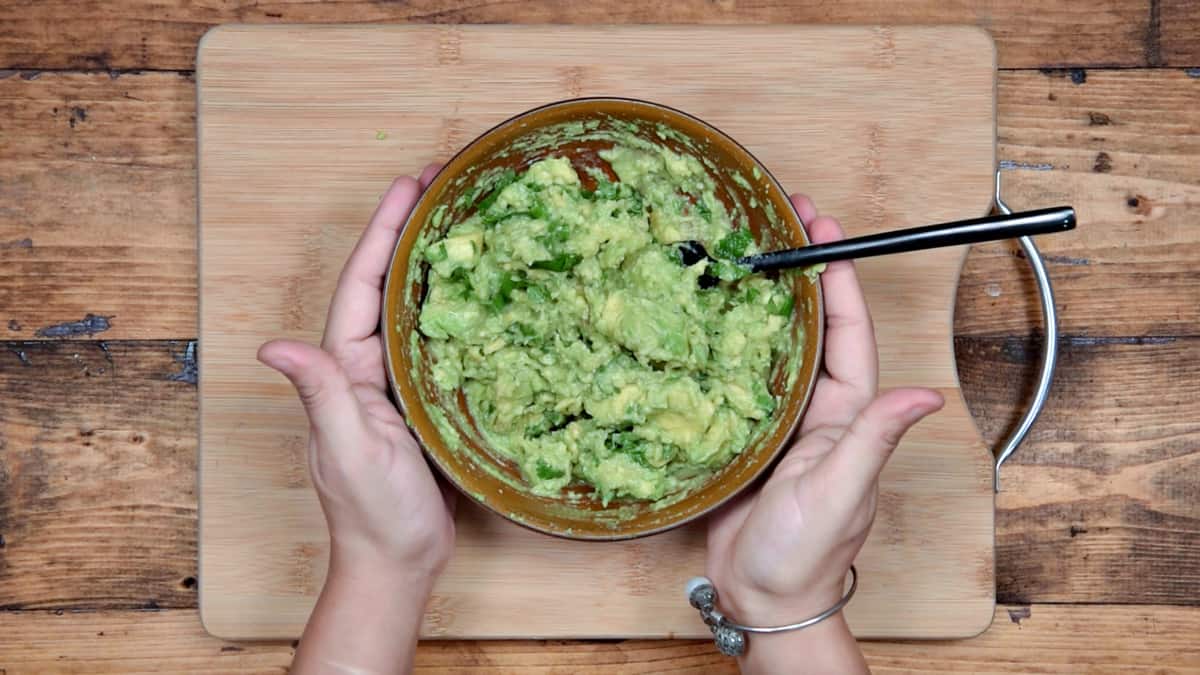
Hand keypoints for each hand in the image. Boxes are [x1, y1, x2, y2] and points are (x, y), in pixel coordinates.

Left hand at [258, 165, 454, 582]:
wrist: (398, 562)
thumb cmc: (374, 512)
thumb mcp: (350, 449)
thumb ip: (319, 394)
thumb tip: (273, 346)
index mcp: (342, 368)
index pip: (364, 285)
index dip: (384, 232)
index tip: (410, 186)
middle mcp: (363, 366)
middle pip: (386, 283)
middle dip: (409, 230)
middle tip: (443, 182)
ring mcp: (393, 382)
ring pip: (412, 305)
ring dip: (433, 260)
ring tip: (462, 217)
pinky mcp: (423, 401)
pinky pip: (437, 339)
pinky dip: (455, 306)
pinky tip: (480, 290)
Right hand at [705, 194, 943, 671]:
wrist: (762, 597)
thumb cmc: (805, 552)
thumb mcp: (842, 489)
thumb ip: (874, 439)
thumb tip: (925, 394)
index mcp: (847, 412)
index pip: (846, 329)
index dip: (836, 275)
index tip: (820, 227)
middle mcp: (817, 408)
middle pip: (810, 324)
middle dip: (799, 269)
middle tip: (775, 218)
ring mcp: (780, 421)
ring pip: (774, 345)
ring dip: (763, 298)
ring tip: (739, 253)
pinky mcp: (744, 436)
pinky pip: (737, 377)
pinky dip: (728, 343)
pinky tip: (705, 320)